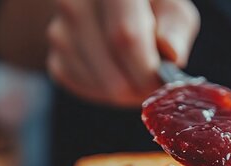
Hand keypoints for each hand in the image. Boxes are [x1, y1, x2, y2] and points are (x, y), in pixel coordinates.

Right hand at [47, 0, 199, 106]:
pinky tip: (118, 73)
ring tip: (138, 74)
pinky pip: (86, 89)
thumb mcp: (172, 7)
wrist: (109, 6)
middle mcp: (75, 3)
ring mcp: (59, 32)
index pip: (125, 36)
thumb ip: (175, 27)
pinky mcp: (54, 57)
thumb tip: (172, 53)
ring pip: (99, 85)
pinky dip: (107, 91)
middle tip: (155, 86)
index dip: (147, 69)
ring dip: (126, 92)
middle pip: (110, 70)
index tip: (163, 83)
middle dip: (140, 89)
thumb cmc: (150, 6)